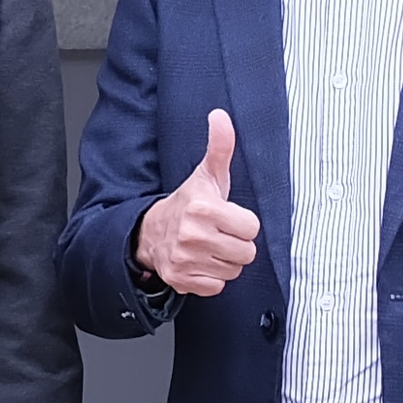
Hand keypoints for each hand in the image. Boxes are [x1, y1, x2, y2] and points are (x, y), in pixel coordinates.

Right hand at [136, 108, 259, 295]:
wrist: (150, 232)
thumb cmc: (187, 203)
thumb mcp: (206, 175)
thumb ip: (220, 147)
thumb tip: (220, 116)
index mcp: (203, 208)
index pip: (252, 228)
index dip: (242, 223)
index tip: (227, 217)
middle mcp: (193, 235)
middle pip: (245, 253)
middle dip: (236, 244)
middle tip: (219, 233)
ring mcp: (185, 260)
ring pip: (233, 271)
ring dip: (225, 261)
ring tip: (209, 247)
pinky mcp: (181, 280)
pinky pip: (216, 287)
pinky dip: (211, 278)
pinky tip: (201, 262)